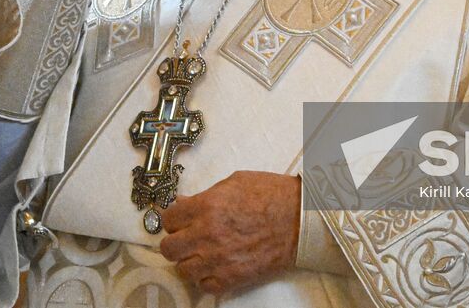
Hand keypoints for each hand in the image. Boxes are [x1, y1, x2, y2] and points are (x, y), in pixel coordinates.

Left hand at [159, 171, 300, 295]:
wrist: (300, 218)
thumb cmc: (271, 195)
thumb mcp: (234, 183)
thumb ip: (205, 195)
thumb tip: (183, 203)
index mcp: (207, 206)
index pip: (168, 219)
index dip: (174, 219)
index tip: (181, 220)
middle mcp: (207, 234)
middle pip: (170, 248)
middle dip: (176, 241)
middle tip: (188, 238)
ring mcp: (219, 259)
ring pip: (183, 269)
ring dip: (189, 261)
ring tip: (201, 254)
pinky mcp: (233, 278)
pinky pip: (205, 285)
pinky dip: (206, 278)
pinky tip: (215, 267)